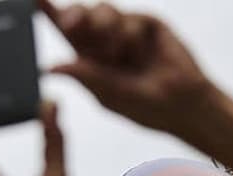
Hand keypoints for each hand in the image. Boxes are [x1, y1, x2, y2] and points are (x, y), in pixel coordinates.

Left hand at [41, 1, 214, 131]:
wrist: (184, 105)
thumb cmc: (146, 107)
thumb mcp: (109, 94)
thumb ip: (84, 76)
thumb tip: (49, 67)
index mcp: (90, 58)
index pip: (65, 31)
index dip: (48, 12)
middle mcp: (106, 40)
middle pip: (80, 13)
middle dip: (74, 15)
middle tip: (72, 25)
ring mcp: (127, 30)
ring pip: (103, 10)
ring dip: (104, 29)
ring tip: (116, 53)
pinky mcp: (147, 23)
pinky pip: (129, 18)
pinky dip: (129, 35)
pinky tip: (138, 52)